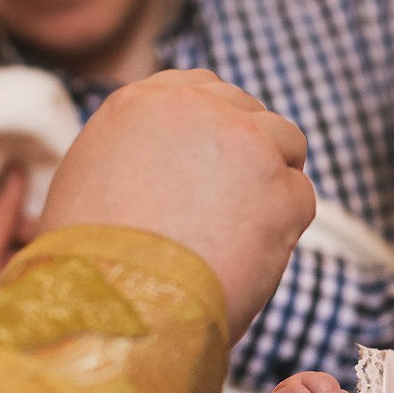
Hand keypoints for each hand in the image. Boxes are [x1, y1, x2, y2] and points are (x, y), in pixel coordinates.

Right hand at [39, 69, 314, 338]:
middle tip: (236, 202)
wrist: (115, 303)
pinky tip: (249, 255)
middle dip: (249, 151)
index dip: (216, 127)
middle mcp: (197, 108)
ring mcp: (247, 144)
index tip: (216, 160)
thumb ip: (136, 152)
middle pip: (249, 111)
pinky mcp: (283, 189)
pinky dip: (285, 227)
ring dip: (273, 182)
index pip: (201, 90)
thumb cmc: (93, 263)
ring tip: (239, 233)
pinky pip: (301, 196)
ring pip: (286, 142)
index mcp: (141, 102)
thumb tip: (172, 161)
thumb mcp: (92, 181)